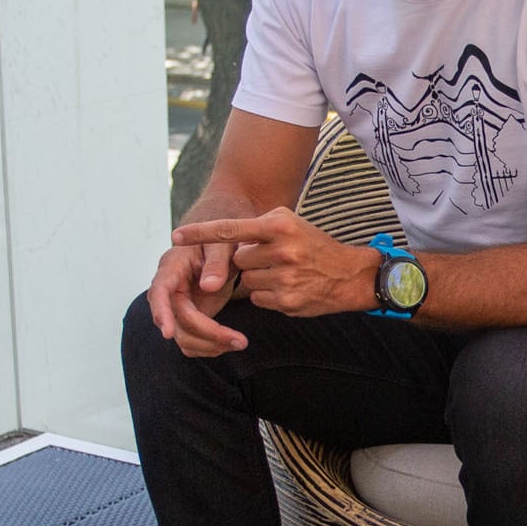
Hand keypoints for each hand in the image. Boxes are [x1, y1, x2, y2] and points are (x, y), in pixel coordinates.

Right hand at [146, 238, 246, 355]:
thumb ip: (217, 262)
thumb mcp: (222, 245)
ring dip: (210, 345)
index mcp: (172, 267)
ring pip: (183, 337)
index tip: (167, 333)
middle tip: (240, 341)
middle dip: (207, 334)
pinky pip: (191, 341)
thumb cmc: (220, 242)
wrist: (221, 251)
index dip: (161, 312)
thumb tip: (209, 286)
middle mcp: (170, 289)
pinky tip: (230, 342)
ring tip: (240, 342)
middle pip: (178, 320)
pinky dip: (209, 348)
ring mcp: (177, 307)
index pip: (159, 291)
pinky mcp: (188, 318)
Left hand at [173, 209, 380, 318]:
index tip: (176, 236)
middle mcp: (281, 250)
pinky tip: (288, 288)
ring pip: (246, 281)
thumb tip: (228, 241)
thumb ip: (258, 227)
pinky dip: (267, 295)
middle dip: (250, 261)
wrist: (350, 275)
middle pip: (239, 260)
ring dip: (258, 279)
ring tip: (284, 274)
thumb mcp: (290, 224)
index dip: (200, 233)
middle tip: (275, 259)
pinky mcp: (286, 301)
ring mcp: (283, 278)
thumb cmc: (314, 245)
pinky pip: (257, 298)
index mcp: (279, 226)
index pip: (230, 229)